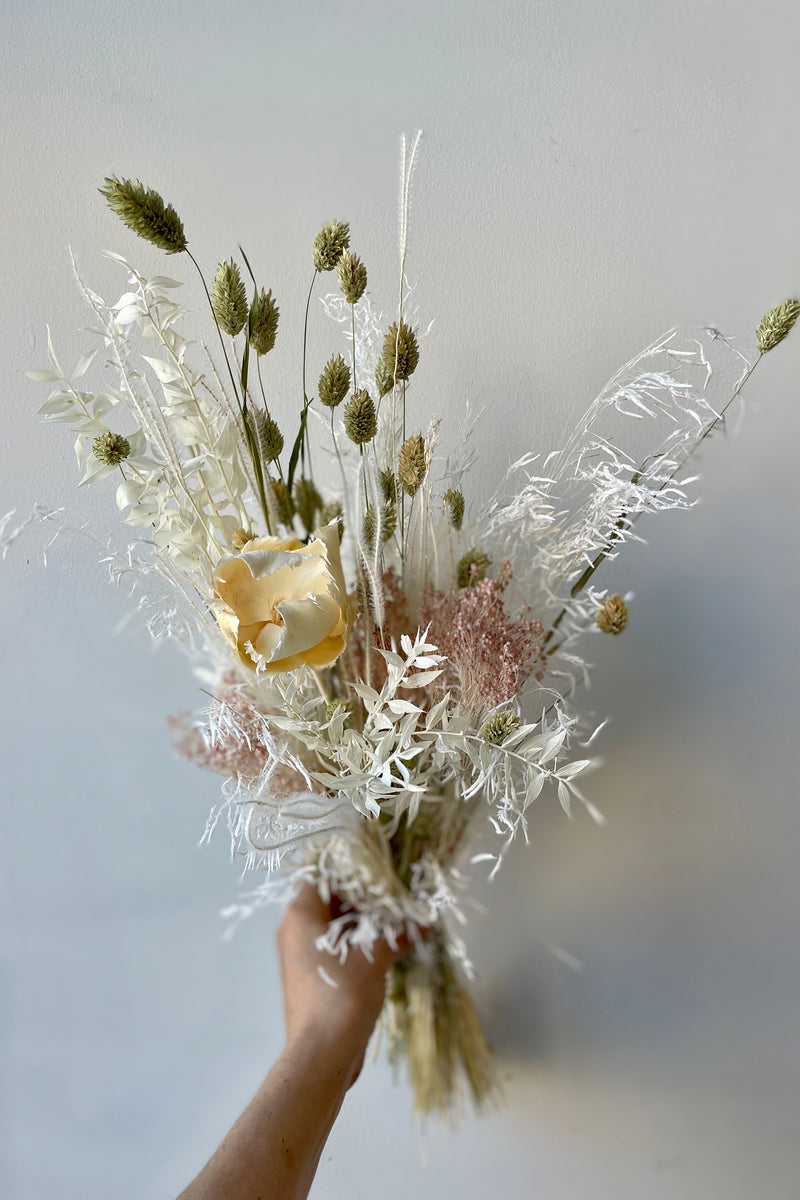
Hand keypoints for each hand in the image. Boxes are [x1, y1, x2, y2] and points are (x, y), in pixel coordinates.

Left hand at [277, 884, 411, 1087]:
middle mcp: (295, 930)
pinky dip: (360, 944)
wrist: (321, 1055)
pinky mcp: (315, 977)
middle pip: (330, 899)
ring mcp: (303, 956)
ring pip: (336, 926)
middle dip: (365, 897)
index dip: (351, 869)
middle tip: (398, 893)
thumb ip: (399, 933)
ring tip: (400, 917)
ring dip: (365, 922)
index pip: (321, 875)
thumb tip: (427, 919)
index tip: (381, 869)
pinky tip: (390, 945)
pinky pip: (338, 949)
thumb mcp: (374, 958)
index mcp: (300, 915)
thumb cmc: (340, 996)